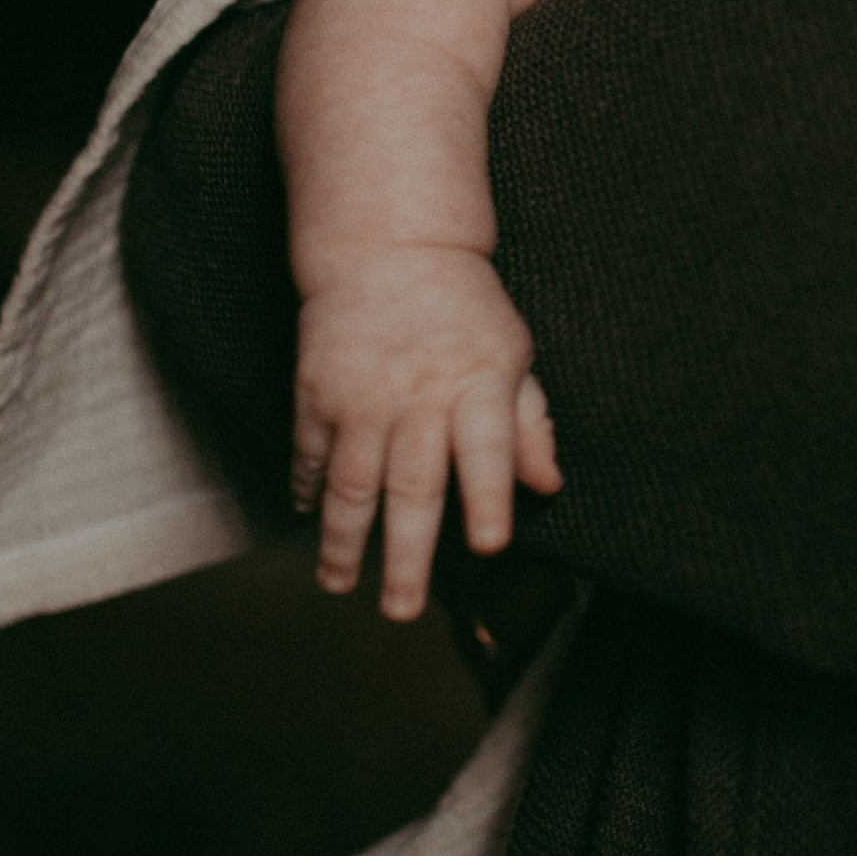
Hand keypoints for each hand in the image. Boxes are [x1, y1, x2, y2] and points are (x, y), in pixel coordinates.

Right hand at [291, 244, 563, 621]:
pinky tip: (310, 518)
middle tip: (402, 610)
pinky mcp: (317, 390)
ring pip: (351, 482)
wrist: (388, 246)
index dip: (489, 499)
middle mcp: (419, 398)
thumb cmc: (462, 308)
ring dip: (343, 541)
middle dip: (407, 554)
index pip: (487, 452)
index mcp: (478, 386)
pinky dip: (308, 490)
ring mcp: (362, 397)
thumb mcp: (512, 354)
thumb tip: (548, 486)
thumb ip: (529, 423)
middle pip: (412, 487)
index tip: (487, 547)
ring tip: (340, 585)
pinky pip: (310, 453)